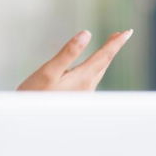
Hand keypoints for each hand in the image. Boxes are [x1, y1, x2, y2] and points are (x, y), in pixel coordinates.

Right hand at [16, 29, 132, 91]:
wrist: (28, 123)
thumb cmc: (35, 95)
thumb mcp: (49, 71)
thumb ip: (68, 52)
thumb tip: (86, 34)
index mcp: (83, 78)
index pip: (104, 56)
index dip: (117, 42)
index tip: (128, 32)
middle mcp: (87, 87)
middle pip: (104, 63)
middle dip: (112, 48)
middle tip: (121, 35)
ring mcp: (82, 94)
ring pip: (99, 72)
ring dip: (105, 58)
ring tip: (109, 46)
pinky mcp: (76, 98)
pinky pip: (92, 79)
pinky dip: (96, 67)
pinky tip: (92, 67)